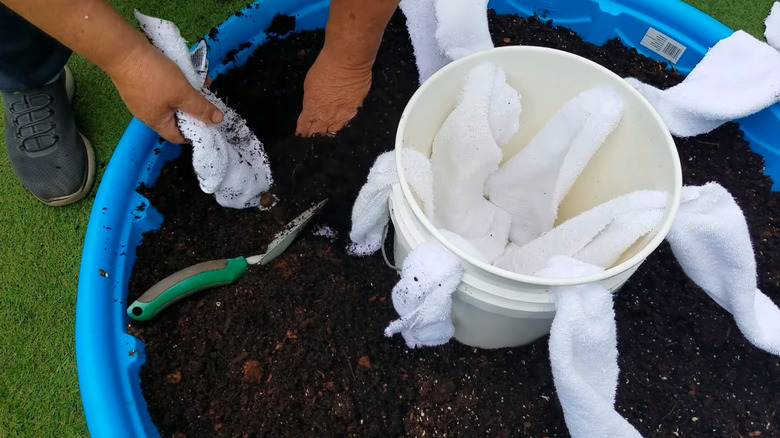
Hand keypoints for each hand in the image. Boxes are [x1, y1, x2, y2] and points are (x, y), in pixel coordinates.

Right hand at [108, 44, 222, 143]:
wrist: (123, 50)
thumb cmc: (153, 75)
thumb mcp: (183, 93)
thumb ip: (200, 107)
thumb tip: (217, 120)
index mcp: (155, 121)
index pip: (177, 137)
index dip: (194, 132)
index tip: (207, 121)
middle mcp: (146, 113)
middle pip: (175, 117)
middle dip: (193, 107)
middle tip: (206, 95)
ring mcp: (140, 97)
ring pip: (169, 100)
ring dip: (185, 92)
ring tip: (198, 80)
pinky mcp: (138, 82)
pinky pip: (160, 87)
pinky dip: (173, 82)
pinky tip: (182, 71)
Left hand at [295, 48, 371, 136]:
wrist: (347, 62)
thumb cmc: (324, 67)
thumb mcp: (309, 85)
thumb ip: (310, 100)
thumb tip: (312, 107)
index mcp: (311, 108)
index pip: (304, 126)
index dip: (301, 132)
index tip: (300, 136)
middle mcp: (326, 116)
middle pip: (318, 132)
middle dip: (314, 136)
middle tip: (312, 139)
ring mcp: (342, 114)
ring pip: (333, 130)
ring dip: (328, 133)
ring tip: (325, 136)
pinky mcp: (355, 110)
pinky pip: (347, 122)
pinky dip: (342, 125)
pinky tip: (340, 126)